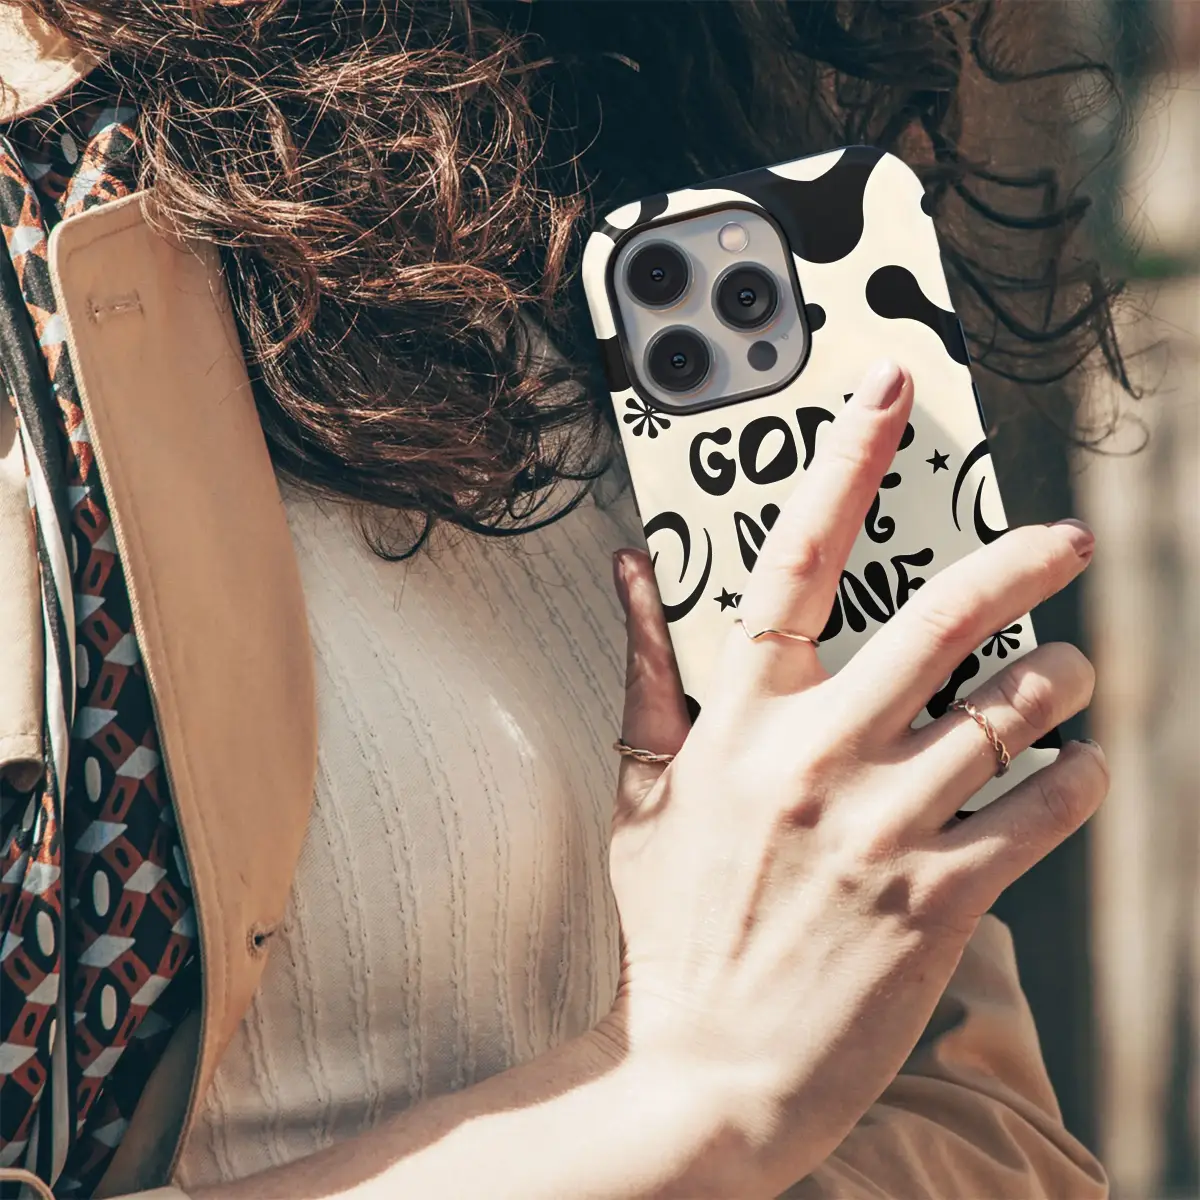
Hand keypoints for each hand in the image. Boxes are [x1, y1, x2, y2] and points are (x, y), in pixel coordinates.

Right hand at [605, 359, 1107, 1194]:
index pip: (794, 559)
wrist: (705, 1070)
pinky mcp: (940, 898)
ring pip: (1011, 710)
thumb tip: (628, 568)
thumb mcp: (642, 790)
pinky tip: (1076, 767)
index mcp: (738, 721)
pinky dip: (1077, 776)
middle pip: (941, 618)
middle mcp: (815, 757)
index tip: (890, 390)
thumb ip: (644, 669)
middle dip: (1022, 562)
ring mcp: (882, 826)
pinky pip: (1040, 809)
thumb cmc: (672, 925)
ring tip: (1074, 675)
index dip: (846, 462)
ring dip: (1063, 680)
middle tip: (1066, 539)